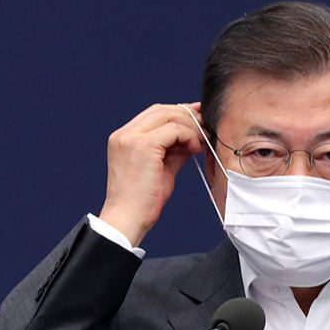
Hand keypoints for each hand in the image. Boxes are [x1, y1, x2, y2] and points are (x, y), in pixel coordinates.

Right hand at [98, 103, 204, 246]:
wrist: (128, 219)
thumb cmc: (143, 200)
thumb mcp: (161, 168)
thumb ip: (174, 150)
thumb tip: (192, 138)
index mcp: (124, 138)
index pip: (154, 113)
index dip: (179, 113)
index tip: (198, 120)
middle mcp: (124, 134)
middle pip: (162, 110)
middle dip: (188, 115)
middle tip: (206, 126)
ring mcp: (131, 138)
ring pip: (169, 116)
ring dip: (191, 127)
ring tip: (202, 142)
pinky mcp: (143, 146)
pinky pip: (174, 130)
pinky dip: (189, 136)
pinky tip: (196, 149)